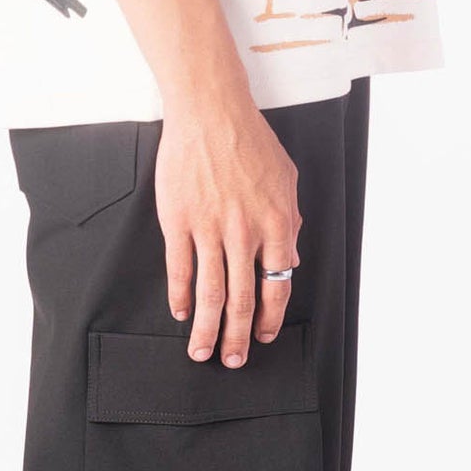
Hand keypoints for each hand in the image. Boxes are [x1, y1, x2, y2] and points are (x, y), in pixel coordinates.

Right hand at [154, 97, 301, 366]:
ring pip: (209, 293)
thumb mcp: (286, 177)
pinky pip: (179, 268)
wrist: (210, 110)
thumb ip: (290, 219)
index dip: (271, 317)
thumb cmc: (249, 139)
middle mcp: (244, 232)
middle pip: (243, 299)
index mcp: (276, 223)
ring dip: (206, 329)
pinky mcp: (178, 220)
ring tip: (201, 351)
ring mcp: (209, 228)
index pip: (277, 284)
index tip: (264, 335)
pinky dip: (179, 295)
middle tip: (233, 359)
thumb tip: (291, 254)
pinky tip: (180, 311)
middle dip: (238, 337)